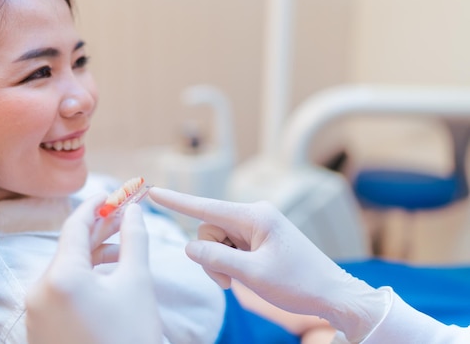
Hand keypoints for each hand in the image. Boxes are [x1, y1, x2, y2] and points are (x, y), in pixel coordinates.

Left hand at [25, 195, 162, 343]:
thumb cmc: (130, 339)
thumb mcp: (137, 284)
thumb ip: (135, 239)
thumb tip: (133, 210)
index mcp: (60, 277)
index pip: (75, 226)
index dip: (95, 206)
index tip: (112, 193)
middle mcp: (40, 291)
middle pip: (69, 247)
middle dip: (99, 229)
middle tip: (123, 214)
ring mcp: (37, 313)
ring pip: (65, 270)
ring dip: (93, 254)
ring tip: (124, 248)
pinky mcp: (41, 329)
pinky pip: (60, 291)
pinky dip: (83, 278)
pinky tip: (108, 275)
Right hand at [148, 187, 389, 342]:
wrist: (333, 294)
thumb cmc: (298, 284)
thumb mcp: (253, 274)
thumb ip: (216, 258)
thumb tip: (190, 246)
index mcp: (255, 216)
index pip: (206, 207)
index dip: (176, 201)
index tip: (152, 190)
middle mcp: (254, 215)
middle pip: (209, 230)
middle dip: (210, 256)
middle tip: (227, 281)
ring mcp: (257, 227)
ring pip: (217, 240)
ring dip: (220, 263)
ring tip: (239, 281)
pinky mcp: (259, 239)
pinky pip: (230, 247)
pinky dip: (229, 263)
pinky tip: (245, 276)